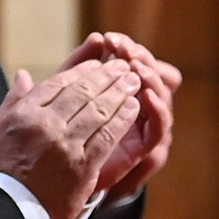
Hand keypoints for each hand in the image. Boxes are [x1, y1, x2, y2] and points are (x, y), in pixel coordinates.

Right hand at [0, 59, 141, 218]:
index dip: (83, 70)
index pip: (60, 82)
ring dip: (119, 93)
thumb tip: (24, 75)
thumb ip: (14, 100)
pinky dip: (122, 119)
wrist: (11, 210)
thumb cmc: (4, 169)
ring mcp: (66, 146)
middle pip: (83, 92)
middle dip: (107, 76)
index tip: (98, 64)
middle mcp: (46, 125)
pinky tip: (133, 107)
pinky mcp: (83, 167)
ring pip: (98, 111)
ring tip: (133, 82)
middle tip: (124, 66)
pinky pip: (107, 136)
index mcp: (26, 113)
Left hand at [59, 33, 180, 200]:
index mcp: (118, 89)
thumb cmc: (59, 133)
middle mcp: (137, 105)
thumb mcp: (65, 95)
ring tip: (134, 66)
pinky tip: (145, 96)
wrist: (57, 181)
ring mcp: (143, 127)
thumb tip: (96, 37)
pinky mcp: (146, 149)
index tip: (108, 39)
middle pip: (149, 73)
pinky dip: (158, 110)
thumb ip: (78, 66)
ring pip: (161, 95)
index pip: (131, 60)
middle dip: (137, 58)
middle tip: (122, 48)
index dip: (123, 48)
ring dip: (150, 78)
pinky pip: (158, 128)